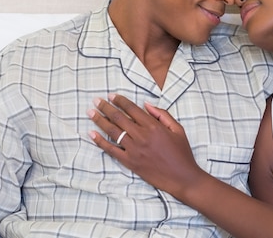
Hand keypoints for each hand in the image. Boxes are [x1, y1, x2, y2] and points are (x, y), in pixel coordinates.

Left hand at [87, 94, 201, 194]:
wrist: (181, 177)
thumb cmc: (181, 153)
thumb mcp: (178, 129)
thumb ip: (162, 115)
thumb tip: (146, 104)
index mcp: (153, 126)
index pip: (132, 109)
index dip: (120, 101)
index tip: (111, 95)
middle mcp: (141, 136)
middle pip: (118, 118)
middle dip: (105, 107)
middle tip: (97, 100)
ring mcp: (134, 150)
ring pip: (112, 131)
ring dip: (100, 120)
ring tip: (91, 112)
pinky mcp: (129, 162)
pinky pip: (111, 150)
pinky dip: (100, 141)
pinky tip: (92, 134)